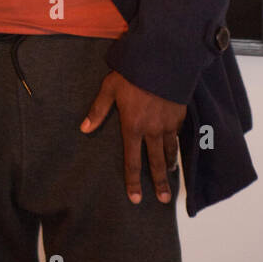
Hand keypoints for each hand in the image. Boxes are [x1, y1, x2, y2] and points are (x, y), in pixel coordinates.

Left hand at [80, 70, 185, 204]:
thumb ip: (98, 110)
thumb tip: (84, 128)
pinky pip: (177, 135)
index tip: (135, 198)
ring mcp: (167, 124)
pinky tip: (175, 148)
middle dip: (159, 182)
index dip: (133, 180)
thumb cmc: (132, 73)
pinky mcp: (178, 116)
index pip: (132, 160)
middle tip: (163, 200)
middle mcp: (151, 130)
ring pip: (169, 150)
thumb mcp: (110, 88)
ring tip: (170, 176)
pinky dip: (176, 145)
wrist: (161, 61)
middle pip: (156, 162)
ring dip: (170, 165)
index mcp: (133, 126)